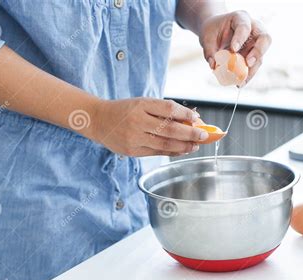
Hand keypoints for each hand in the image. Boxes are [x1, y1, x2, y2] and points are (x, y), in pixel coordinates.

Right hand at [87, 98, 208, 156]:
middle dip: (190, 134)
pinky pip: (157, 152)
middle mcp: (137, 122)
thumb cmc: (125, 110)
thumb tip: (190, 119)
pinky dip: (172, 152)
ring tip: (195, 145)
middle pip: (170, 130)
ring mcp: (134, 138)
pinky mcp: (132, 151)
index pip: (168, 109)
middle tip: (204, 135)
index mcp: (141, 105)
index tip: (197, 118)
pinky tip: (182, 150)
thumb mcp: (142, 103)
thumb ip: (163, 110)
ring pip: (165, 144)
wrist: (98, 120)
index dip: (185, 115)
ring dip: (184, 146)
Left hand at [200, 11, 271, 82]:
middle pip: (264, 38)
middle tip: (248, 63)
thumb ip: (210, 50)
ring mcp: (256, 43)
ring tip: (240, 81)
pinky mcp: (254, 56)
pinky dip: (247, 76)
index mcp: (241, 18)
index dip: (240, 38)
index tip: (233, 49)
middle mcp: (253, 29)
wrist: (216, 31)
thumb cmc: (213, 30)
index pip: (244, 26)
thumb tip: (214, 66)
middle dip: (258, 52)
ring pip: (260, 57)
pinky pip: (254, 67)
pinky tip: (240, 83)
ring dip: (251, 70)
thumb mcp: (207, 37)